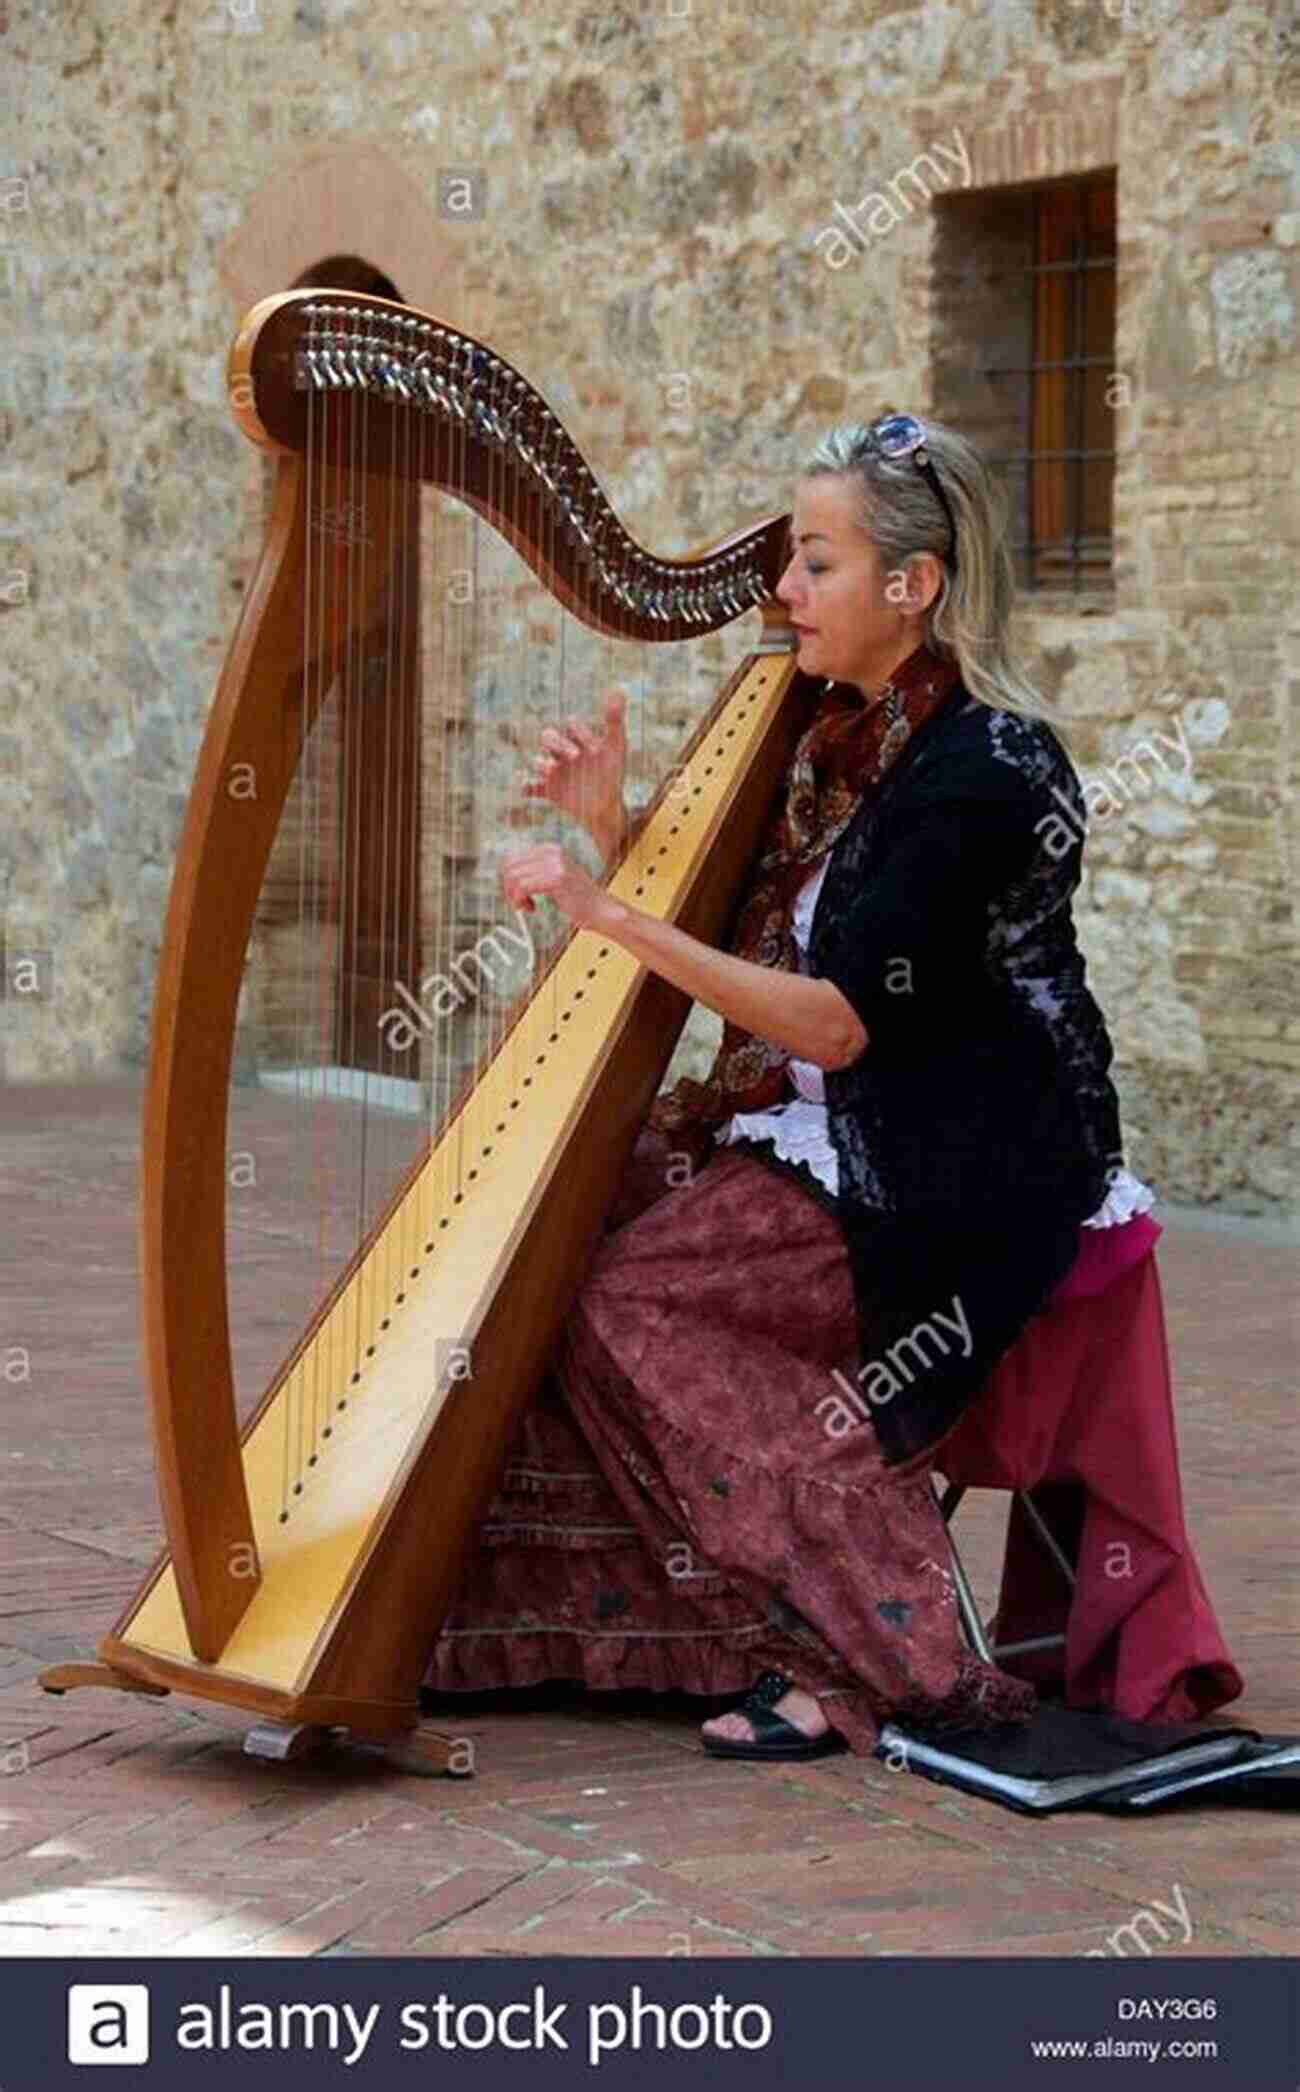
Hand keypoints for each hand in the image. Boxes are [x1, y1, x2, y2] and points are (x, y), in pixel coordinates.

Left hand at [501, 843, 611, 931]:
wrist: (600, 910)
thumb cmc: (577, 898)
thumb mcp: (553, 877)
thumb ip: (533, 871)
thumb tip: (505, 873)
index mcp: (549, 849)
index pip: (511, 858)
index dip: (508, 879)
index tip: (516, 894)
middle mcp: (552, 852)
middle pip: (509, 866)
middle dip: (508, 888)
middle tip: (518, 902)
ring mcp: (555, 864)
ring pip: (514, 877)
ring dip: (515, 897)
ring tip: (526, 906)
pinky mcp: (557, 879)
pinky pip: (523, 887)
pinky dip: (521, 901)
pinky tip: (532, 908)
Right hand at [522, 687, 628, 840]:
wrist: (606, 806)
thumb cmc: (611, 772)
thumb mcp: (616, 746)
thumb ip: (615, 720)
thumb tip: (618, 690)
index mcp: (578, 739)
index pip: (573, 726)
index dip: (581, 734)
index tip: (593, 748)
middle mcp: (562, 751)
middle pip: (549, 737)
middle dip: (556, 743)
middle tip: (574, 756)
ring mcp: (554, 771)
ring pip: (539, 762)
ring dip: (542, 764)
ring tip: (549, 770)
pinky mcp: (548, 790)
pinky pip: (530, 786)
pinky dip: (524, 786)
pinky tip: (524, 788)